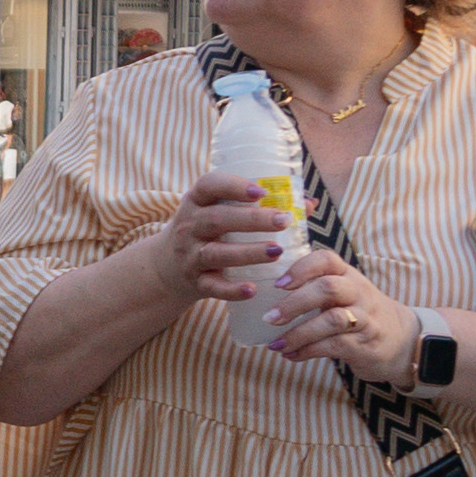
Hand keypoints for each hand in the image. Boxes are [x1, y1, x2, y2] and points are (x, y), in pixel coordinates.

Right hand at [166, 171, 296, 311]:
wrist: (166, 266)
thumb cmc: (207, 231)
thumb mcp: (220, 211)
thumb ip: (258, 206)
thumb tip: (309, 203)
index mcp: (196, 201)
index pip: (208, 186)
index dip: (234, 186)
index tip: (261, 191)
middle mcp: (189, 226)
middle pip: (218, 219)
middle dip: (252, 220)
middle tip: (283, 221)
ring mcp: (190, 255)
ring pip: (216, 253)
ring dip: (248, 252)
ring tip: (277, 251)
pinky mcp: (195, 282)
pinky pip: (212, 287)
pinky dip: (232, 290)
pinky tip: (253, 289)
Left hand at [266, 248, 419, 385]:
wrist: (403, 341)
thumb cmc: (362, 314)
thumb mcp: (345, 293)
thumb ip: (316, 289)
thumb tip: (266, 296)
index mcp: (348, 275)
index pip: (326, 260)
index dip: (301, 269)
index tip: (278, 283)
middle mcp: (359, 293)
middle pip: (327, 288)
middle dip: (294, 303)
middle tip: (269, 318)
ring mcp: (365, 319)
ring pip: (331, 320)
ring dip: (299, 333)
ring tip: (277, 344)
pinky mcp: (365, 344)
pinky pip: (334, 346)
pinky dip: (308, 351)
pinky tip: (292, 355)